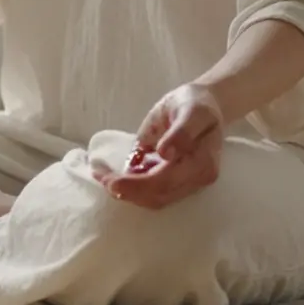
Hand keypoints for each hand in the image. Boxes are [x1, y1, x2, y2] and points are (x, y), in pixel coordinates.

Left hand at [92, 83, 224, 208]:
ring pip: (154, 199)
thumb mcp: (191, 110)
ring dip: (125, 191)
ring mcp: (189, 184)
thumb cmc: (195, 105)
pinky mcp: (179, 183)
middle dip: (125, 190)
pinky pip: (154, 194)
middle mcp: (198, 179)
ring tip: (101, 175)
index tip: (109, 180)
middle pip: (158, 195)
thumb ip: (182, 131)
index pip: (164, 181)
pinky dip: (132, 188)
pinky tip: (113, 176)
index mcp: (203, 162)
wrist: (205, 106)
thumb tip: (166, 154)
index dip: (135, 185)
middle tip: (98, 174)